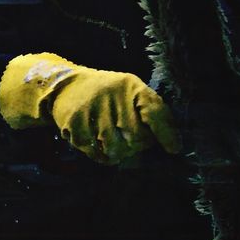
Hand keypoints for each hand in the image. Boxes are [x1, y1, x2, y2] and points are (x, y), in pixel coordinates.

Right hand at [0, 53, 181, 164]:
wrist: (65, 86)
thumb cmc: (107, 94)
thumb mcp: (131, 92)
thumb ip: (151, 113)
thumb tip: (172, 147)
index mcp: (131, 87)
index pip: (155, 112)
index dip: (167, 133)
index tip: (173, 149)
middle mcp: (112, 97)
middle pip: (136, 139)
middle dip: (137, 146)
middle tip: (129, 139)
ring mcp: (92, 111)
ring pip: (116, 149)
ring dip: (118, 152)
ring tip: (112, 140)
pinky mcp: (75, 125)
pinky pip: (95, 153)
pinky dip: (99, 153)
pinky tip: (97, 141)